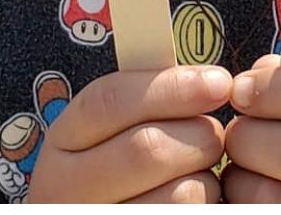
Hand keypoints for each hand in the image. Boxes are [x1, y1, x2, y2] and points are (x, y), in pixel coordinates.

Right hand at [26, 65, 228, 201]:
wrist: (103, 213)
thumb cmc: (119, 168)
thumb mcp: (110, 130)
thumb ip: (144, 100)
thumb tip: (209, 79)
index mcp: (62, 142)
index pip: (109, 101)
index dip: (170, 87)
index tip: (217, 81)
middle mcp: (67, 189)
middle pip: (148, 148)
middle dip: (197, 132)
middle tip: (213, 134)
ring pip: (179, 193)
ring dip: (205, 175)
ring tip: (196, 172)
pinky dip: (206, 205)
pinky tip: (192, 199)